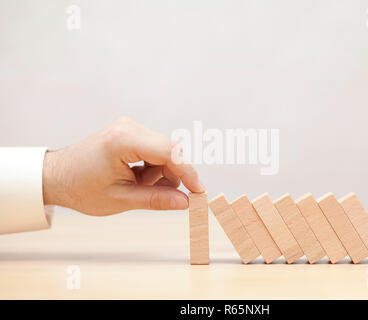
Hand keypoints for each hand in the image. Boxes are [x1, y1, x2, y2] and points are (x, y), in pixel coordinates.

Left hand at [42, 117, 203, 215]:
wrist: (56, 176)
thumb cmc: (81, 188)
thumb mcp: (120, 200)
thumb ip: (155, 200)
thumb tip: (185, 202)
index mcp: (123, 141)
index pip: (169, 152)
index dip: (187, 172)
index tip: (198, 192)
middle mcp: (128, 127)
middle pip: (169, 151)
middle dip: (170, 176)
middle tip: (159, 196)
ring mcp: (128, 127)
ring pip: (163, 151)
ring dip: (159, 173)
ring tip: (137, 187)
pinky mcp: (128, 131)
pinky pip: (154, 149)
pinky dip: (152, 167)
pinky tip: (136, 178)